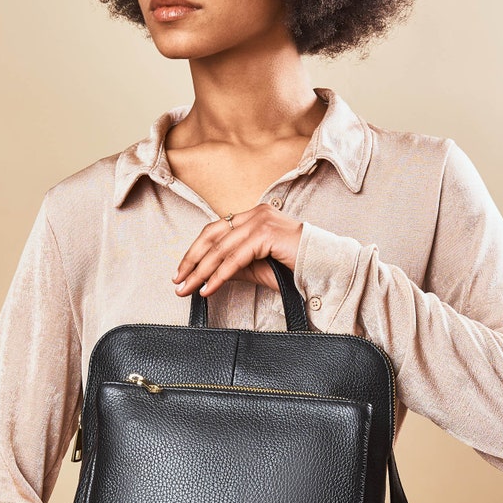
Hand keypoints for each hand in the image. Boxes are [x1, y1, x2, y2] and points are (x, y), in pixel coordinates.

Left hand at [172, 203, 302, 297]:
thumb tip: (209, 274)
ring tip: (187, 289)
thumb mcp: (257, 267)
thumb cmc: (296, 268)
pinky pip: (234, 259)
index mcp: (254, 216)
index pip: (215, 231)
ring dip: (200, 271)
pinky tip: (208, 288)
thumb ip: (234, 266)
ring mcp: (261, 221)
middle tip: (177, 282)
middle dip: (191, 261)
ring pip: (220, 249)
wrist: (325, 269)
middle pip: (212, 236)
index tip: (182, 272)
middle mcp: (256, 213)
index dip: (195, 251)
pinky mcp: (265, 234)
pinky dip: (218, 276)